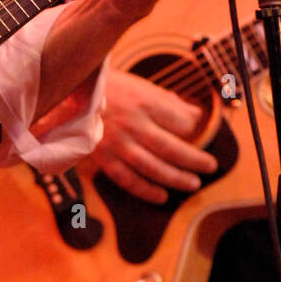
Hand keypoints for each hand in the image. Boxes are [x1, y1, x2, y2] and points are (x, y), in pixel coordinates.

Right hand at [94, 69, 217, 203]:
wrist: (70, 93)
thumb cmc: (110, 88)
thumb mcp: (141, 85)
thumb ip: (169, 102)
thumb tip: (196, 115)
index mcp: (144, 102)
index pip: (180, 122)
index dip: (195, 128)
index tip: (200, 132)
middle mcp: (132, 124)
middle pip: (170, 148)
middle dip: (194, 160)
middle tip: (210, 166)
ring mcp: (116, 143)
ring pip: (151, 167)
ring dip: (175, 178)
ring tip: (193, 184)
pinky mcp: (103, 157)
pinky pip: (127, 179)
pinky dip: (145, 190)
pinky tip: (161, 196)